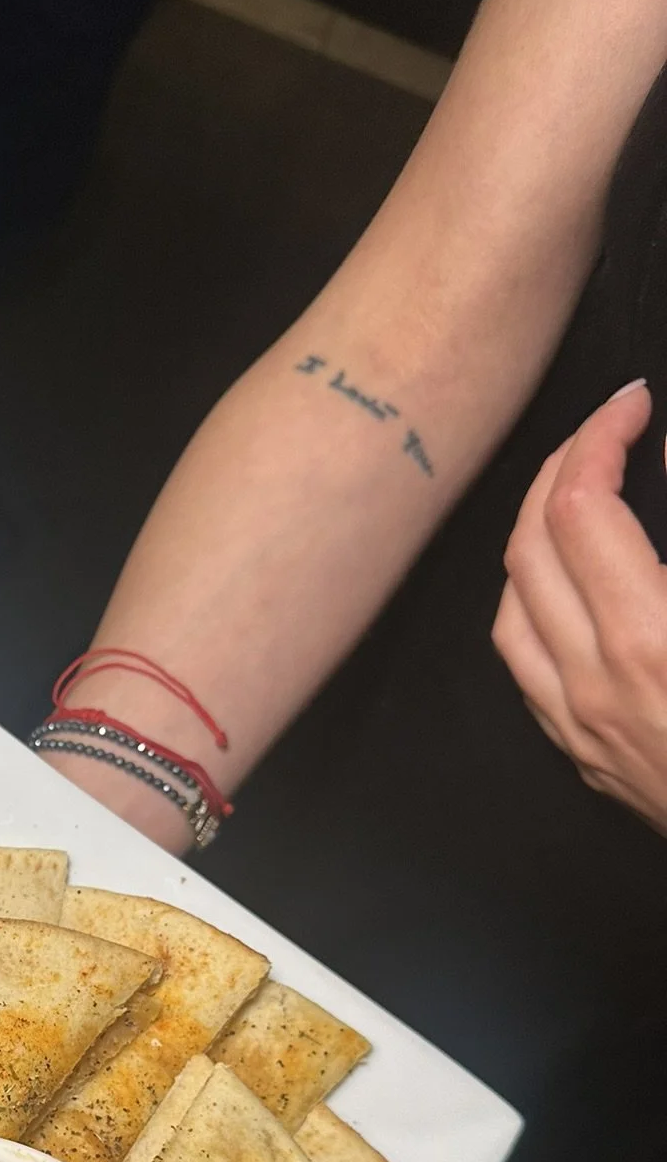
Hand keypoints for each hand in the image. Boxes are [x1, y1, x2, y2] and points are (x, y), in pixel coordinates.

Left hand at [493, 381, 666, 834]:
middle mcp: (597, 685)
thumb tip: (660, 465)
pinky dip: (531, 604)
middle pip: (527, 548)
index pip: (579, 508)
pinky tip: (568, 583)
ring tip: (577, 494)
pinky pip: (523, 667)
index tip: (632, 404)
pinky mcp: (584, 756)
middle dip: (558, 470)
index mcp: (649, 642)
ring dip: (532, 537)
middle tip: (603, 432)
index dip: (599, 436)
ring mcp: (581, 727)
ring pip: (509, 608)